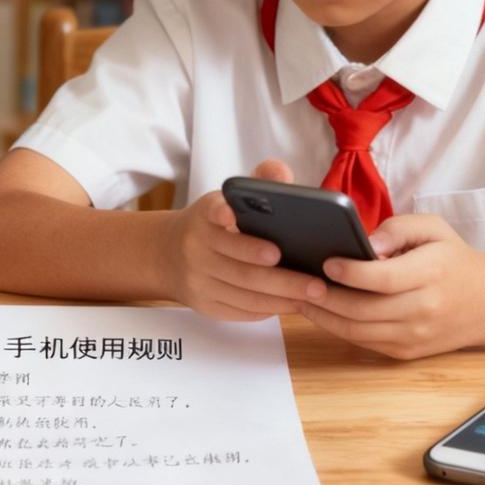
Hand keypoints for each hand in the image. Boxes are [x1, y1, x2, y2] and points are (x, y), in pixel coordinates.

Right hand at [165, 159, 323, 321]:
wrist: (169, 254)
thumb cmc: (214, 223)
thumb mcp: (229, 197)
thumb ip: (259, 181)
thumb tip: (282, 174)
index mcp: (205, 215)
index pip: (212, 212)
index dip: (222, 214)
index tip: (235, 217)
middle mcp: (196, 248)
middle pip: (241, 268)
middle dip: (281, 277)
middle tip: (315, 283)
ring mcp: (198, 280)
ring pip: (244, 294)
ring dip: (282, 297)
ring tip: (314, 295)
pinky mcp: (204, 304)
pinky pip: (240, 311)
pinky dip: (270, 309)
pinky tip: (294, 303)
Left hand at [299, 211, 484, 358]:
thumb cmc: (453, 259)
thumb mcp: (433, 228)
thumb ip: (398, 229)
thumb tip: (366, 244)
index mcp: (431, 274)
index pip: (384, 278)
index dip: (351, 272)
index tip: (326, 261)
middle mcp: (423, 310)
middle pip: (364, 310)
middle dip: (326, 297)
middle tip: (300, 281)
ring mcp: (415, 336)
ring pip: (359, 331)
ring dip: (324, 316)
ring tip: (301, 296)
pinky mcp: (406, 353)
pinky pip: (364, 342)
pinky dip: (338, 328)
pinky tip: (321, 312)